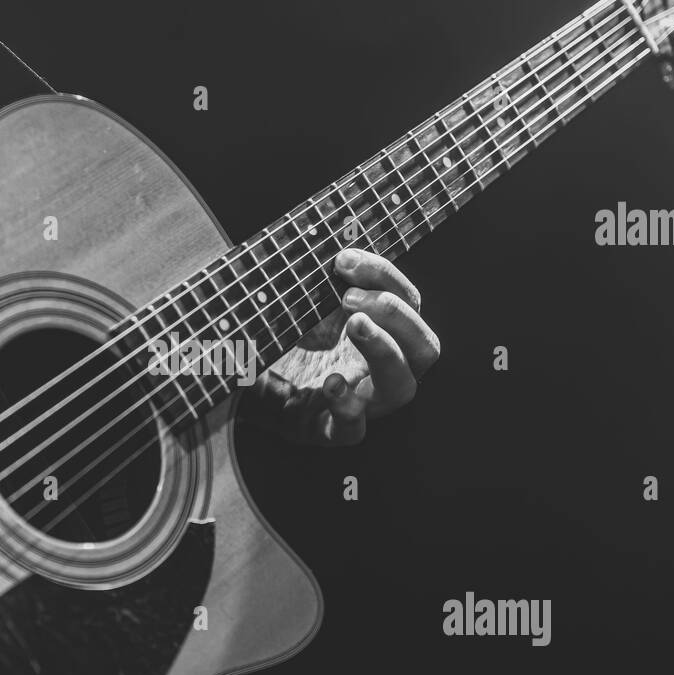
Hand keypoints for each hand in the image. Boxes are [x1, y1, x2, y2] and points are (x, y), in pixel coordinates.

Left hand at [243, 248, 439, 444]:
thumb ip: (306, 280)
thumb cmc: (281, 345)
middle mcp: (382, 371)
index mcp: (381, 334)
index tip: (343, 259)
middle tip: (350, 297)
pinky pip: (355, 430)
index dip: (384, 275)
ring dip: (385, 350)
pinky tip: (332, 384)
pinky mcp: (332, 432)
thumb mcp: (295, 307)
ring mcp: (363, 405)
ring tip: (355, 325)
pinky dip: (348, 407)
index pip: (407, 300)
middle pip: (424, 345)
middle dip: (396, 313)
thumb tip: (300, 242)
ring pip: (403, 386)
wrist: (248, 393)